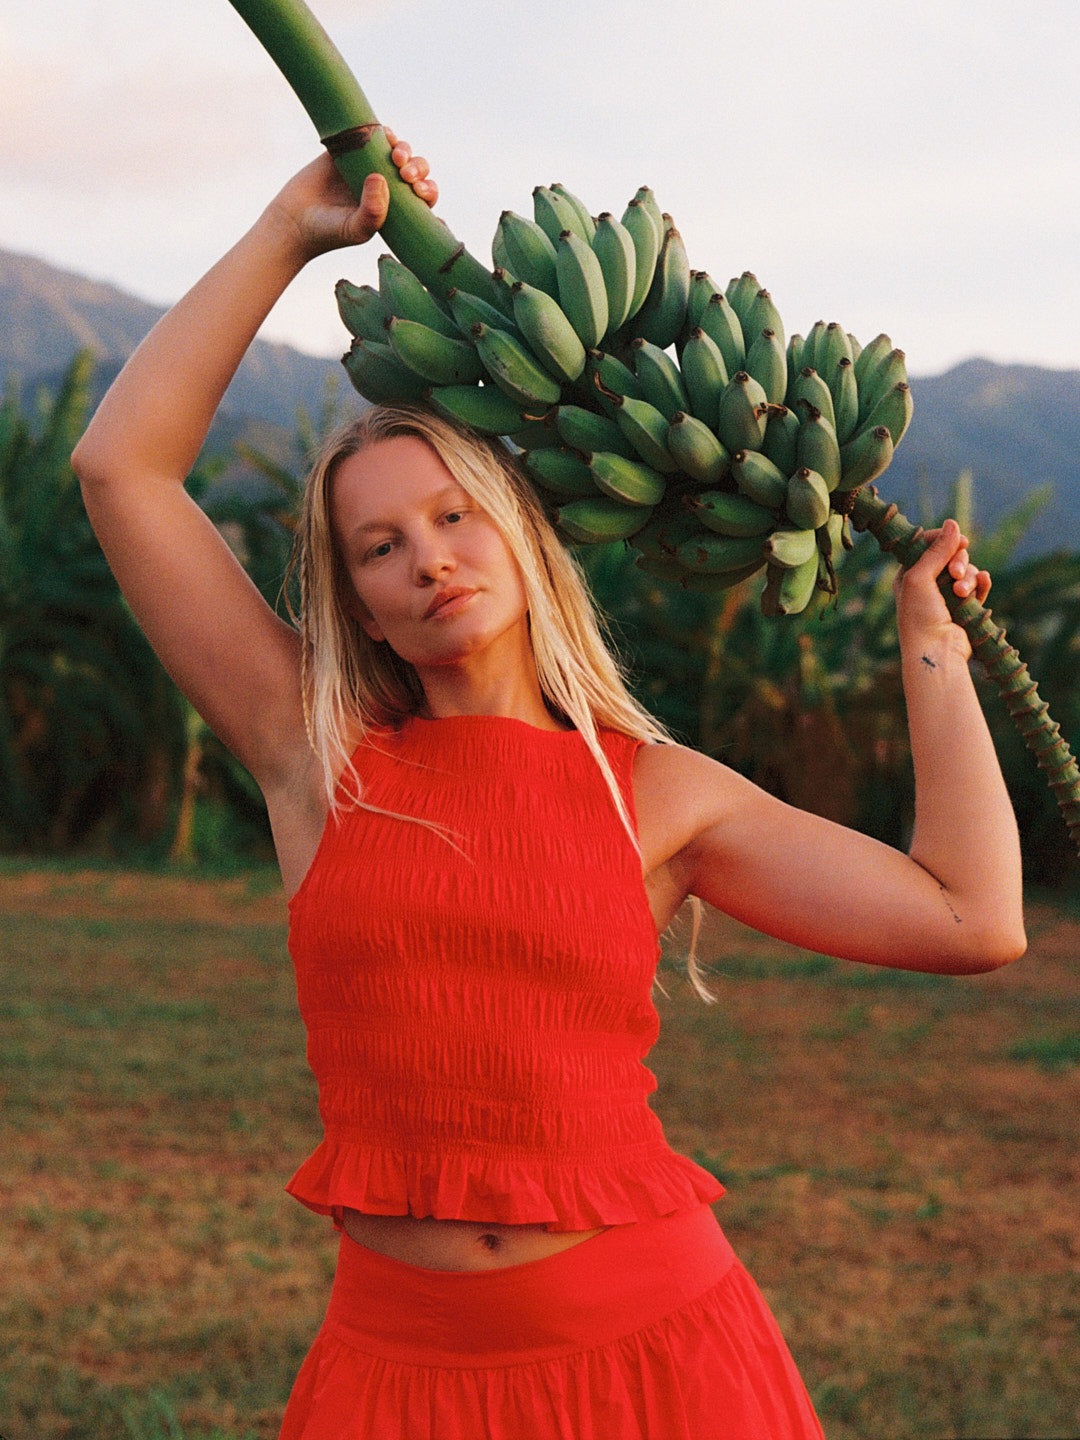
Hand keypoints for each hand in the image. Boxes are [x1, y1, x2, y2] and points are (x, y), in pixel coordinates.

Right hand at [263, 129, 437, 263]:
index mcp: (393, 208)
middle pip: (414, 170)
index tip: (418, 189)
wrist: (293, 221)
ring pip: (395, 149)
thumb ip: (373, 212)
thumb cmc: (329, 233)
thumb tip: (382, 176)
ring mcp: (366, 166)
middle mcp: (384, 186)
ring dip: (403, 147)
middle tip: (405, 173)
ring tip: (395, 156)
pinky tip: (382, 133)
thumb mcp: (356, 230)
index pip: (421, 196)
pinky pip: (368, 133)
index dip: (427, 189)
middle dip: (418, 167)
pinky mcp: (347, 150)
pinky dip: (379, 130)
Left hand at [894, 518, 990, 659]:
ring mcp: (948, 595)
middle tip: (954, 573)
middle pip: (951, 555)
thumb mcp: (920, 578)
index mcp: (910, 575)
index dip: (943, 539)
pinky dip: (981, 582)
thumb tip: (953, 523)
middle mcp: (928, 584)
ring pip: (967, 570)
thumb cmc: (919, 616)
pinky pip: (979, 585)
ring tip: (962, 593)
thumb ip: (936, 550)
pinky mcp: (966, 606)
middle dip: (957, 560)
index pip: (927, 545)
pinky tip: (983, 582)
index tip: (957, 540)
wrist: (936, 652)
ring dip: (968, 577)